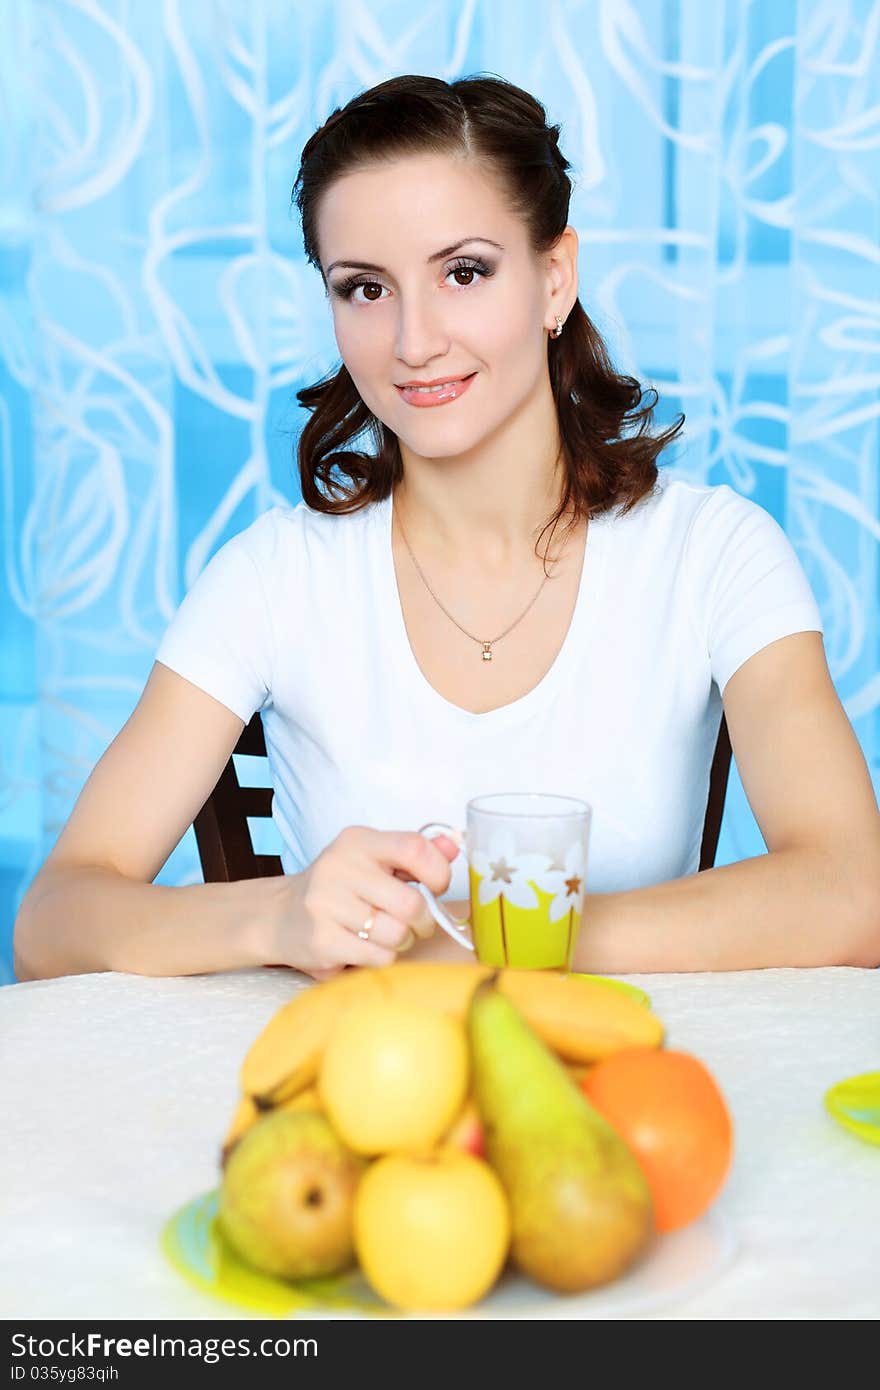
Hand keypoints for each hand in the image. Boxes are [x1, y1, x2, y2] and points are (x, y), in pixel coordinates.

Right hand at [264, 826, 459, 979]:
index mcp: (358, 841)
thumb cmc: (339, 887)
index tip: (435, 887)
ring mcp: (326, 904)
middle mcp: (339, 867)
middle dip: (423, 921)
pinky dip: (383, 958)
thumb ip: (414, 853)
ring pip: (397, 935)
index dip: (438, 873)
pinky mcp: (321, 940)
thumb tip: (454, 845)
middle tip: (414, 923)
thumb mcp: (372, 859)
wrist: (279, 915)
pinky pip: (379, 957)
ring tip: (384, 934)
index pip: (414, 848)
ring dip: (402, 941)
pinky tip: (366, 948)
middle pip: (411, 904)